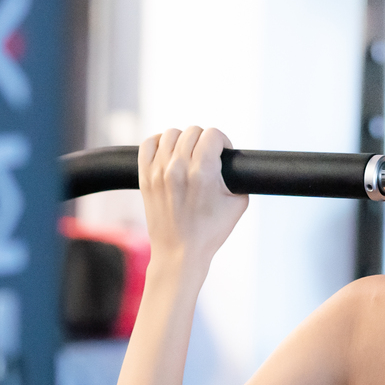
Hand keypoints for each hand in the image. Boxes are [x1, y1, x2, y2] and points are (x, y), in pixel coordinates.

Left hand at [139, 127, 248, 271]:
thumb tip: (232, 160)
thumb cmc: (210, 231)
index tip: (223, 153)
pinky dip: (160, 142)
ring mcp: (159, 172)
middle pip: (193, 131)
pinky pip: (148, 143)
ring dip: (183, 141)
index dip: (223, 141)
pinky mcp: (145, 177)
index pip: (212, 134)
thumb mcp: (238, 203)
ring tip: (188, 155)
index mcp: (203, 173)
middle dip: (204, 141)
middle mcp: (178, 169)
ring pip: (171, 134)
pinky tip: (169, 152)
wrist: (180, 252)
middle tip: (208, 157)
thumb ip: (237, 176)